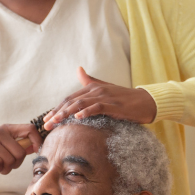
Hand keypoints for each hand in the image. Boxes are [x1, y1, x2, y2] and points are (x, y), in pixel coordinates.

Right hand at [0, 123, 43, 179]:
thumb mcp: (2, 147)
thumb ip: (17, 146)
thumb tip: (35, 146)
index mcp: (5, 129)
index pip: (30, 129)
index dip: (37, 140)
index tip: (35, 151)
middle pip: (20, 152)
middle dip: (15, 164)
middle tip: (5, 165)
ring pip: (9, 160)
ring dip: (4, 169)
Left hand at [42, 67, 157, 130]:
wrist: (148, 101)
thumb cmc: (125, 97)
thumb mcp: (105, 88)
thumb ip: (90, 81)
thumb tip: (78, 69)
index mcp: (92, 88)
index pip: (69, 99)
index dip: (56, 109)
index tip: (45, 120)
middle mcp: (96, 90)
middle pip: (71, 102)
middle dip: (57, 113)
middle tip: (46, 125)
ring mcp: (105, 97)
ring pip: (81, 104)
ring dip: (66, 113)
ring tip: (56, 122)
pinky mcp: (115, 104)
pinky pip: (98, 107)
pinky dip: (87, 111)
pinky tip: (78, 118)